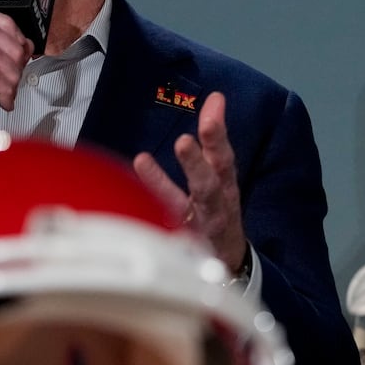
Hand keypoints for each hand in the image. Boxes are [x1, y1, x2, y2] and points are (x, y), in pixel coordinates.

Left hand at [133, 91, 248, 274]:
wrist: (228, 266)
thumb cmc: (217, 214)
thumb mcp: (220, 179)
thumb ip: (214, 143)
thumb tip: (215, 98)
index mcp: (225, 188)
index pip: (223, 158)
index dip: (218, 134)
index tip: (214, 104)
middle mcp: (216, 206)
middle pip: (211, 182)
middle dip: (199, 161)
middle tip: (186, 139)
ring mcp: (201, 227)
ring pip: (194, 204)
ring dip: (176, 181)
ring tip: (155, 157)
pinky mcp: (185, 244)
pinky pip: (167, 225)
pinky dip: (153, 206)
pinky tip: (136, 186)